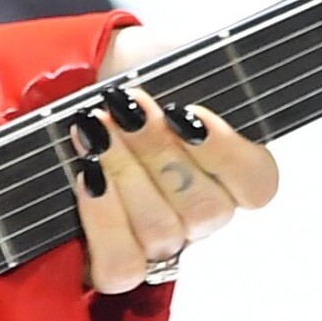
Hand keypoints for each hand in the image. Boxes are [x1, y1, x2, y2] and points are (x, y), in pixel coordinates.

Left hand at [65, 74, 279, 295]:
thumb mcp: (170, 55)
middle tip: (124, 109)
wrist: (63, 90)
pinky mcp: (116, 262)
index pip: (258, 184)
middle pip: (205, 209)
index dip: (227, 154)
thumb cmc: (123, 76)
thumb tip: (213, 54)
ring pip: (163, 233)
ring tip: (94, 130)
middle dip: (159, 153)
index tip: (186, 113)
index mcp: (228, 166)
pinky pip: (123, 265)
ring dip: (125, 174)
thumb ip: (204, 61)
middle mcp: (200, 211)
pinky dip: (103, 219)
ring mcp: (161, 242)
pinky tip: (86, 177)